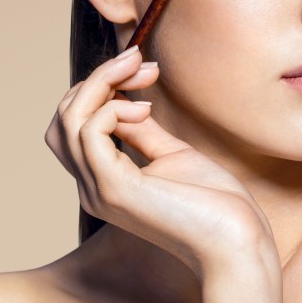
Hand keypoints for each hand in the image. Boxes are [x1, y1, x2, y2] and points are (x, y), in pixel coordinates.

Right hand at [44, 46, 278, 278]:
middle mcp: (91, 188)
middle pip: (63, 118)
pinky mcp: (114, 190)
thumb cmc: (213, 202)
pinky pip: (90, 132)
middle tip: (138, 60)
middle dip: (97, 79)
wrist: (238, 242)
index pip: (72, 126)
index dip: (100, 89)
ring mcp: (99, 191)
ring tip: (140, 70)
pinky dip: (113, 108)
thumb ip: (141, 130)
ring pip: (70, 119)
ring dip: (102, 82)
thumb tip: (124, 99)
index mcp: (103, 182)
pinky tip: (145, 108)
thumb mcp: (172, 154)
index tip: (141, 69)